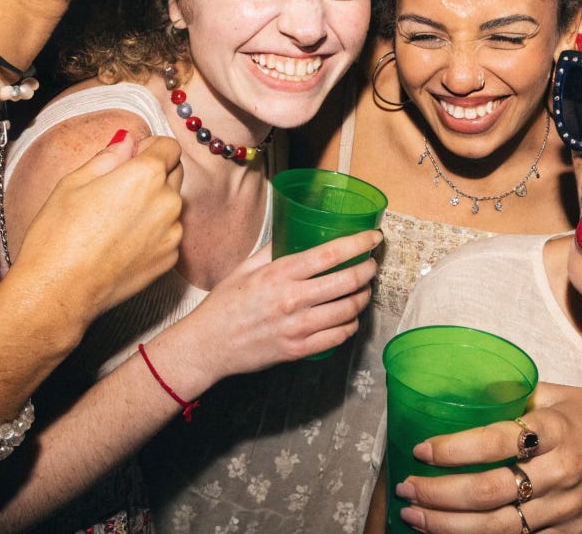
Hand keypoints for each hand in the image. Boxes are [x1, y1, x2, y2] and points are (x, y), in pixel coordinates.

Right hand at [12, 134, 184, 325]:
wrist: (60, 291)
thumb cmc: (58, 236)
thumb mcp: (73, 183)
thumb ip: (108, 157)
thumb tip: (127, 141)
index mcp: (146, 175)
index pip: (169, 146)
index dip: (150, 148)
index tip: (131, 158)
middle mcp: (168, 201)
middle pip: (174, 173)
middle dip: (153, 174)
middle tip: (118, 191)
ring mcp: (173, 233)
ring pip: (171, 206)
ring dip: (154, 205)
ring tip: (116, 221)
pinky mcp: (170, 259)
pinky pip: (168, 234)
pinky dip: (153, 232)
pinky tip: (122, 243)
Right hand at [177, 231, 379, 383]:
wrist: (208, 345)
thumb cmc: (225, 304)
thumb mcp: (246, 268)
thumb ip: (274, 249)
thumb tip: (294, 230)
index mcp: (280, 274)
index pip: (330, 254)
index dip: (358, 243)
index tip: (373, 237)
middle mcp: (292, 299)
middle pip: (347, 281)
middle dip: (368, 270)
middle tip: (372, 265)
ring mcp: (298, 327)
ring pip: (348, 310)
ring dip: (363, 298)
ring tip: (364, 290)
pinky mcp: (299, 349)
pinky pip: (339, 337)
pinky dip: (351, 324)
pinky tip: (350, 317)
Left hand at [395, 383, 581, 533]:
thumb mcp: (562, 393)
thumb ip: (518, 397)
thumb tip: (470, 392)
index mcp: (558, 429)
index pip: (497, 442)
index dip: (454, 449)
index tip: (421, 449)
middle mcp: (562, 472)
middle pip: (491, 492)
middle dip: (440, 495)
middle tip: (406, 490)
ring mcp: (567, 509)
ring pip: (499, 527)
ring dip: (450, 526)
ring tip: (415, 518)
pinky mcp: (572, 533)